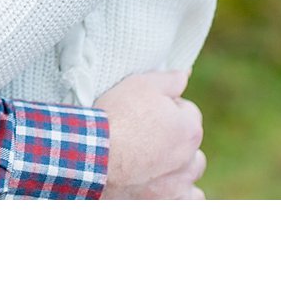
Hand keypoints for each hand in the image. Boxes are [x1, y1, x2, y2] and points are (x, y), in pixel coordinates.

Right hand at [93, 70, 206, 198]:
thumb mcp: (139, 85)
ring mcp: (178, 186)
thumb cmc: (115, 118)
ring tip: (154, 163)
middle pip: (191, 144)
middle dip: (175, 139)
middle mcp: (190, 160)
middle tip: (146, 136)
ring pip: (191, 174)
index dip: (166, 108)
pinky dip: (179, 194)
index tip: (144, 112)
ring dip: (180, 168)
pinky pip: (187, 201)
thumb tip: (185, 75)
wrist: (90, 156)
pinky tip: (161, 186)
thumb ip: (169, 80)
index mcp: (189, 129)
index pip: (188, 112)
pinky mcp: (166, 205)